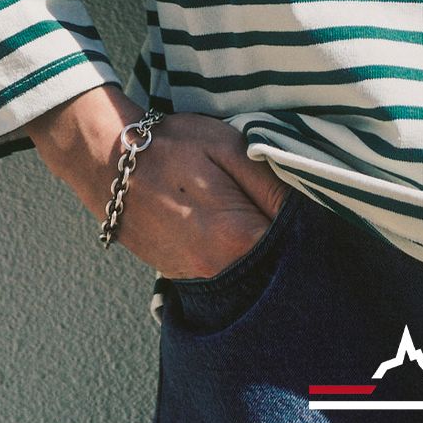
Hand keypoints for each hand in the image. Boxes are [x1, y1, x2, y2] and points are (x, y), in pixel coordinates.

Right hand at [29, 88, 295, 277]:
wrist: (104, 160)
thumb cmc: (169, 147)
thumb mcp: (228, 146)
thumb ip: (270, 183)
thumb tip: (307, 209)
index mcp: (237, 236)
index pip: (295, 246)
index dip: (309, 226)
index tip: (318, 209)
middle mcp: (218, 268)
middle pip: (273, 265)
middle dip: (288, 243)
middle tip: (290, 211)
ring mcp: (196, 276)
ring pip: (248, 271)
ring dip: (260, 250)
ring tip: (256, 214)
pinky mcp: (179, 275)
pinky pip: (223, 272)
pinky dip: (234, 255)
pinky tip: (231, 228)